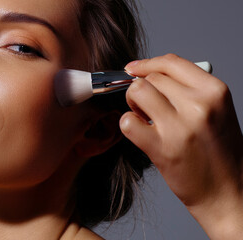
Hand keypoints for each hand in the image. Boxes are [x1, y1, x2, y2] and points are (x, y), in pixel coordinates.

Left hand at [120, 54, 242, 238]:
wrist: (228, 192)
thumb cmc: (219, 152)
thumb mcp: (217, 111)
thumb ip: (189, 90)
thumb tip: (151, 74)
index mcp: (214, 92)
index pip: (171, 63)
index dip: (147, 64)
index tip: (133, 69)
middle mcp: (198, 105)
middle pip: (151, 78)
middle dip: (142, 88)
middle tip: (146, 106)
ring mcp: (179, 127)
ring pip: (138, 92)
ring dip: (133, 103)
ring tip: (144, 117)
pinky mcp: (161, 149)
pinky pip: (128, 122)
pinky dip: (128, 124)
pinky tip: (140, 132)